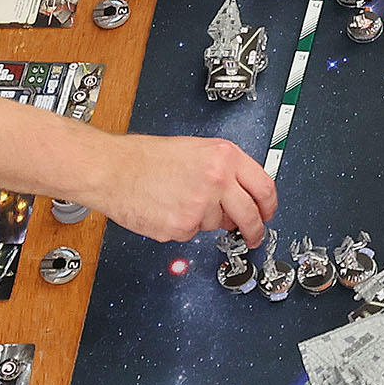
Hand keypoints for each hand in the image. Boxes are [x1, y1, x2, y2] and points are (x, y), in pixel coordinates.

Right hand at [90, 134, 277, 242]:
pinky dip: (182, 225)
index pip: (264, 186)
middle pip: (250, 214)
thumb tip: (241, 190)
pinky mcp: (183, 226)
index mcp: (224, 156)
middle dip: (254, 229)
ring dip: (204, 219)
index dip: (270, 205)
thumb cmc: (145, 157)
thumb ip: (223, 168)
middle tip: (252, 234)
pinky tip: (167, 208)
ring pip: (217, 224)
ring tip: (179, 199)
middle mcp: (217, 180)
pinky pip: (192, 233)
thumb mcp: (195, 149)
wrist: (113, 169)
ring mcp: (201, 205)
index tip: (268, 213)